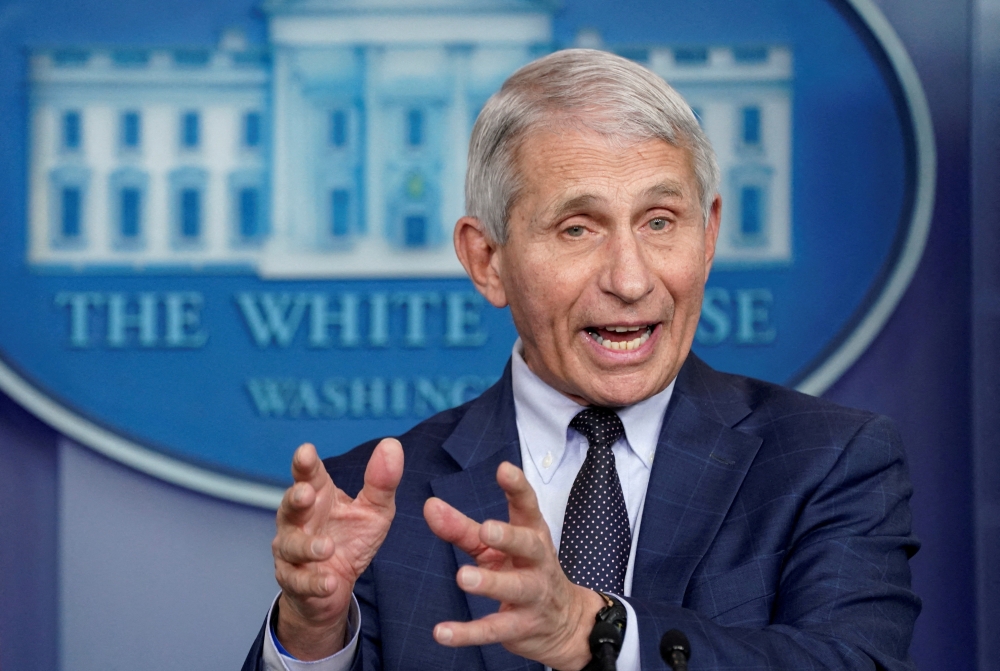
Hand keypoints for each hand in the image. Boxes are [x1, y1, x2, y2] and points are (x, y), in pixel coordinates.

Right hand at [272, 440, 402, 659]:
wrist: (336, 586)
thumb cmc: (351, 539)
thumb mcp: (374, 510)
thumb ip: (382, 482)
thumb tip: (392, 444)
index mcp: (318, 497)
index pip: (309, 476)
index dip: (305, 464)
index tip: (306, 451)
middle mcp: (298, 520)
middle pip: (290, 505)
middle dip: (295, 498)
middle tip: (306, 493)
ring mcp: (292, 551)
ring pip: (291, 545)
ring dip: (308, 546)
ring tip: (327, 547)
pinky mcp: (294, 581)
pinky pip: (299, 582)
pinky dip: (314, 583)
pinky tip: (330, 582)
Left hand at [424, 461, 603, 670]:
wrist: (565, 623)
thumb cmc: (524, 571)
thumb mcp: (495, 547)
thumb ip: (462, 528)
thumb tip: (430, 506)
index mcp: (531, 534)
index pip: (528, 506)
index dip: (518, 487)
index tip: (504, 469)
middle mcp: (537, 562)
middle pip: (529, 545)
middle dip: (510, 537)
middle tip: (487, 529)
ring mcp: (533, 595)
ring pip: (515, 588)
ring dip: (491, 583)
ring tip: (464, 578)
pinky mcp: (522, 627)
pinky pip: (494, 630)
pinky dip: (467, 633)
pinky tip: (442, 633)